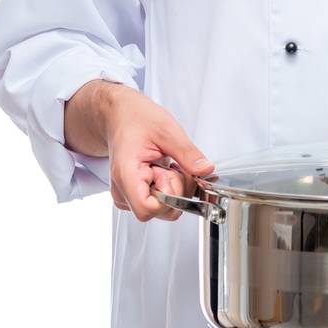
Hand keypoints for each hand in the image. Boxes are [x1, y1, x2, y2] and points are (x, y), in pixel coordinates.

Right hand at [75, 81, 215, 221]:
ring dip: (174, 188)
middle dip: (176, 189)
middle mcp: (123, 190)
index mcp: (126, 174)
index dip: (169, 196)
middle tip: (172, 164)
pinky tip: (165, 170)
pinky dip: (170, 188)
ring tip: (166, 164)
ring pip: (161, 208)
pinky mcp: (135, 194)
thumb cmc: (137, 120)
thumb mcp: (167, 130)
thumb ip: (187, 154)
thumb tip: (206, 170)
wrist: (121, 116)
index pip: (147, 209)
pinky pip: (160, 202)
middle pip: (158, 210)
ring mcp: (127, 195)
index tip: (172, 172)